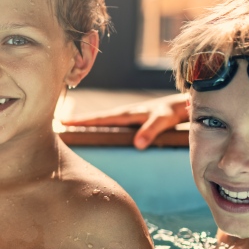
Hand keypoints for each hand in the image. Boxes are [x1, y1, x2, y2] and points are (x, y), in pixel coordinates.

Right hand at [63, 93, 188, 149]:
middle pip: (98, 118)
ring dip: (90, 123)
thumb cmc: (176, 111)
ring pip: (105, 120)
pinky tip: (100, 130)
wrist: (188, 103)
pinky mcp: (136, 119)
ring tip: (74, 128)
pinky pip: (114, 122)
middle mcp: (126, 113)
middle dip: (79, 121)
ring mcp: (131, 115)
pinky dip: (103, 125)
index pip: (100, 119)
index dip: (82, 121)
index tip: (64, 122)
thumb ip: (151, 131)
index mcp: (128, 113)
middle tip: (60, 124)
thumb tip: (136, 145)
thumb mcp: (163, 120)